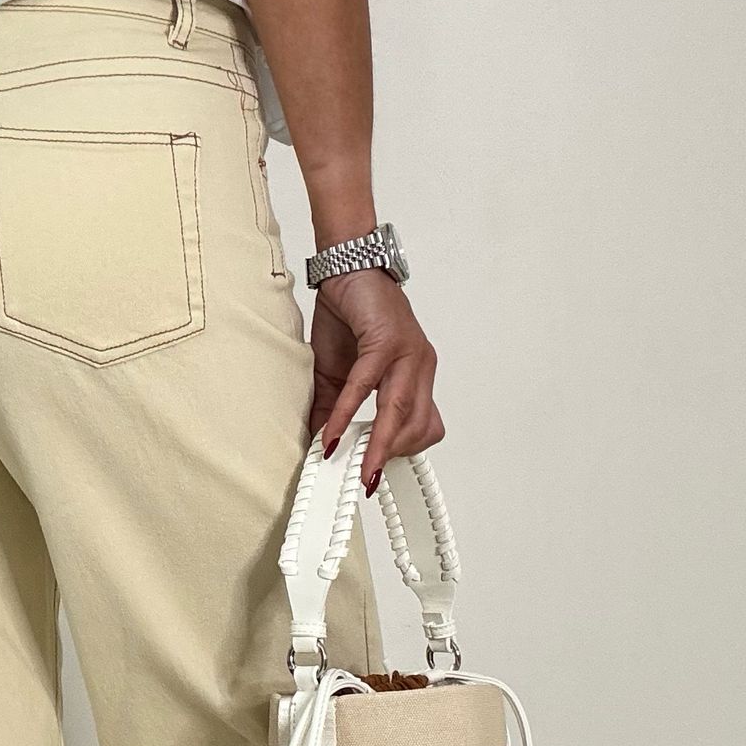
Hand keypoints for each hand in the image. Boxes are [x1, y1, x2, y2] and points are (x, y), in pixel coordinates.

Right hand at [309, 268, 443, 490]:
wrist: (346, 268)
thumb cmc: (349, 317)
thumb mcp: (338, 374)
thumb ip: (333, 410)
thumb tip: (322, 445)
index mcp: (415, 376)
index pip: (423, 426)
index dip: (401, 452)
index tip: (374, 473)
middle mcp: (420, 367)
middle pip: (420, 427)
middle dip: (390, 456)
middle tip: (363, 477)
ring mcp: (408, 354)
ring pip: (400, 412)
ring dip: (377, 445)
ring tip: (355, 467)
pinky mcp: (387, 341)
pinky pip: (367, 386)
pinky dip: (348, 413)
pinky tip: (333, 432)